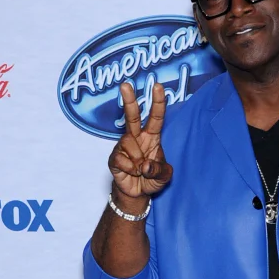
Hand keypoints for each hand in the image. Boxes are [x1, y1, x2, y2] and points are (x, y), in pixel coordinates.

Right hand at [108, 82, 172, 201]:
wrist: (137, 193)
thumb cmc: (152, 179)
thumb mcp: (164, 177)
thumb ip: (160, 170)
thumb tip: (144, 165)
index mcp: (152, 137)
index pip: (156, 117)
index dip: (157, 102)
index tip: (158, 86)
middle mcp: (136, 138)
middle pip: (132, 116)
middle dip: (129, 100)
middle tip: (125, 85)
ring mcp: (123, 146)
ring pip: (129, 144)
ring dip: (137, 160)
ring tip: (139, 170)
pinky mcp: (114, 158)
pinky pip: (121, 159)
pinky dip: (129, 169)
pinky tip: (131, 173)